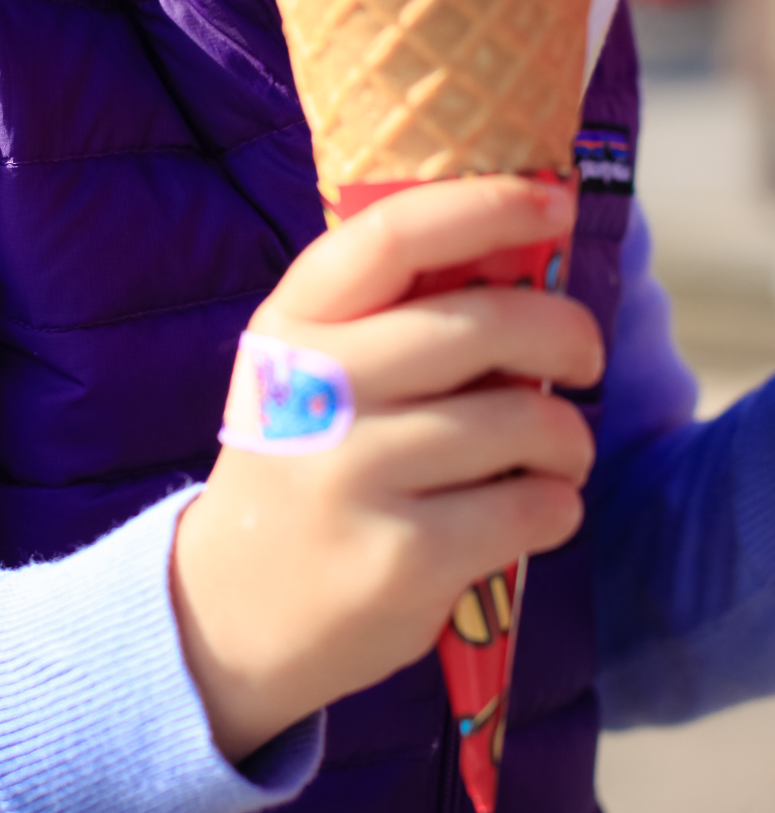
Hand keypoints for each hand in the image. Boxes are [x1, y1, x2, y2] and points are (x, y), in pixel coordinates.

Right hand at [170, 176, 600, 762]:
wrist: (229, 610)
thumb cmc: (303, 463)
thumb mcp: (308, 371)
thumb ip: (389, 315)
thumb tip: (526, 259)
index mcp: (293, 322)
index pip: (394, 233)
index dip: (485, 206)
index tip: (555, 202)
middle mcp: (314, 387)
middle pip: (482, 324)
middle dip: (564, 332)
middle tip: (585, 354)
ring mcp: (353, 473)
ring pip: (521, 421)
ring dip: (567, 437)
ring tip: (559, 452)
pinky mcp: (398, 559)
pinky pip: (527, 508)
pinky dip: (557, 506)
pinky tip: (538, 510)